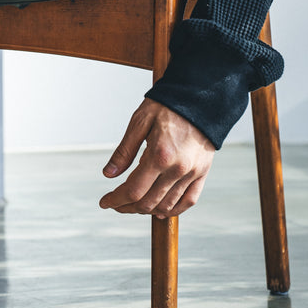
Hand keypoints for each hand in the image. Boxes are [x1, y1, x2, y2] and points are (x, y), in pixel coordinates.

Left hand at [99, 99, 214, 217]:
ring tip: (133, 204)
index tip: (104, 202)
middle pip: (148, 202)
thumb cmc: (167, 106)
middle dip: (127, 206)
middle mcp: (178, 169)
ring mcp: (192, 173)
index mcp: (160, 155)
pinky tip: (159, 209)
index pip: (133, 190)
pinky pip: (188, 201)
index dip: (116, 200)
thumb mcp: (139, 122)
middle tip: (115, 203)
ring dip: (147, 210)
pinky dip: (173, 210)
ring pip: (167, 206)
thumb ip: (124, 151)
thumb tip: (108, 175)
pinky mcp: (202, 173)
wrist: (200, 97)